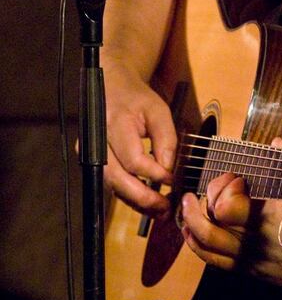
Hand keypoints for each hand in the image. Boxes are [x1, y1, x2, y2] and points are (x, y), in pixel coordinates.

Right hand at [104, 60, 176, 217]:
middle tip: (165, 207)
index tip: (173, 180)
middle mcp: (97, 141)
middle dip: (143, 197)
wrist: (112, 89)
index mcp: (115, 123)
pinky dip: (130, 195)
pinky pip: (112, 182)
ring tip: (159, 211)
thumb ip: (165, 138)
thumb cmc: (137, 98)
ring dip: (136, 202)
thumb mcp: (158, 110)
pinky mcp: (94, 161)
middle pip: (118, 178)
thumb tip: (168, 168)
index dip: (154, 173)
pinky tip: (147, 202)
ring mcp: (91, 153)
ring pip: (113, 185)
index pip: (133, 158)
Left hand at [180, 167, 281, 299]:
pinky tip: (197, 235)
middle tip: (193, 193)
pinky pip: (216, 262)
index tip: (234, 179)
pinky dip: (199, 246)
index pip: (225, 205)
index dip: (222, 188)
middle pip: (209, 226)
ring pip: (207, 246)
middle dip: (195, 207)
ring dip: (191, 227)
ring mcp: (249, 261)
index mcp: (267, 217)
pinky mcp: (250, 273)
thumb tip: (276, 143)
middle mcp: (253, 242)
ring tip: (187, 211)